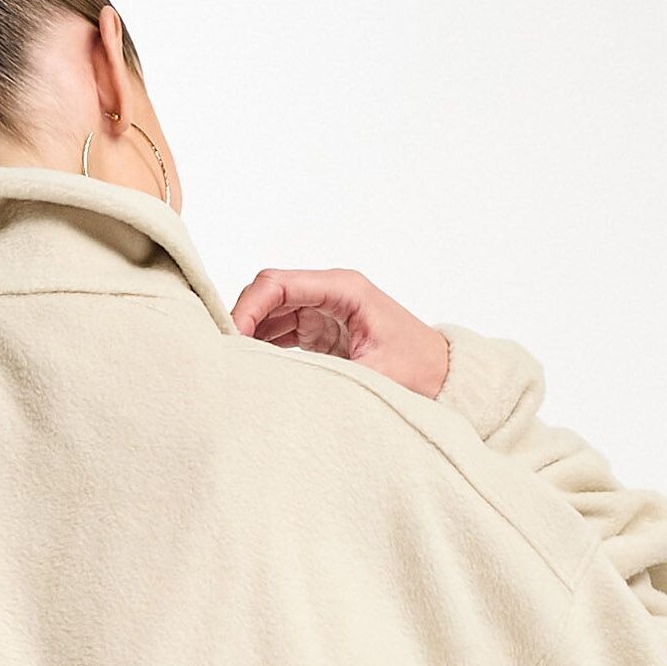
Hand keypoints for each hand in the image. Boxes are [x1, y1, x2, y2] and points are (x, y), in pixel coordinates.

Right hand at [230, 267, 449, 398]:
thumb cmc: (418, 370)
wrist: (442, 377)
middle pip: (267, 292)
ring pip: (267, 311)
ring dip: (248, 333)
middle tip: (225, 355)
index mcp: (343, 289)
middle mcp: (329, 292)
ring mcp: (322, 310)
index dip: (246, 307)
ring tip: (234, 363)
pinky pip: (277, 329)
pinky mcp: (318, 330)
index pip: (278, 283)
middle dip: (240, 319)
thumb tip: (274, 381)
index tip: (231, 339)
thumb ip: (324, 374)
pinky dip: (259, 344)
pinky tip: (251, 365)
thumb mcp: (372, 374)